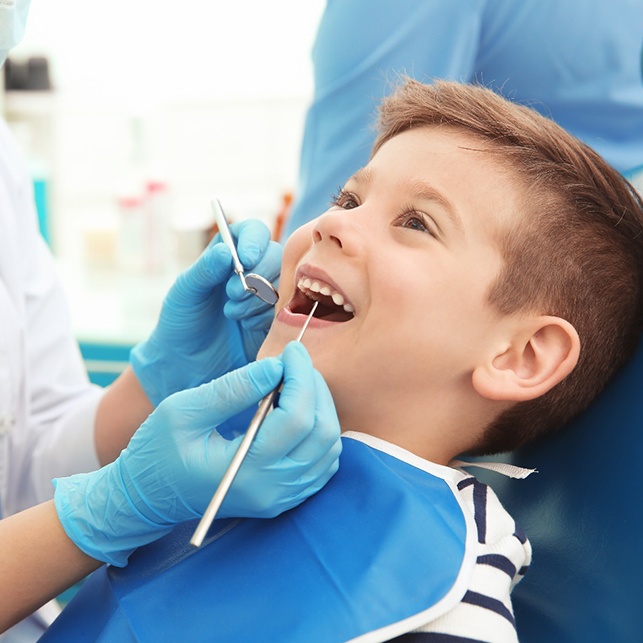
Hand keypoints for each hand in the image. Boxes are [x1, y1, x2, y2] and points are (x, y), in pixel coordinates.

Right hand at [53, 343, 341, 565]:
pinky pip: (323, 463)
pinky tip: (299, 410)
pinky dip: (321, 431)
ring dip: (321, 408)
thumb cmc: (156, 452)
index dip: (301, 378)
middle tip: (295, 362)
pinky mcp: (283, 497)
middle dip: (314, 388)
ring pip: (329, 448)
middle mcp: (271, 490)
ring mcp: (280, 498)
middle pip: (322, 432)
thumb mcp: (182, 411)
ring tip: (296, 382)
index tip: (291, 351)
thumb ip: (232, 389)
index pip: (296, 420)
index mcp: (244, 471)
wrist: (147, 497)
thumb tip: (276, 367)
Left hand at [130, 219, 281, 405]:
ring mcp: (267, 295)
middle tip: (231, 294)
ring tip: (232, 314)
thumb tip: (226, 250)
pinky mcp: (276, 320)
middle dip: (256, 274)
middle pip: (275, 256)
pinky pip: (285, 310)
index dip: (254, 241)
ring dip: (258, 298)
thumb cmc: (180, 323)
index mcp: (228, 254)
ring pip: (283, 283)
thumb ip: (204, 270)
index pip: (253, 232)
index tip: (245, 259)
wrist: (186, 366)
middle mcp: (252, 270)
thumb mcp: (185, 292)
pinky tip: (245, 326)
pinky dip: (265, 316)